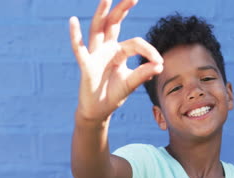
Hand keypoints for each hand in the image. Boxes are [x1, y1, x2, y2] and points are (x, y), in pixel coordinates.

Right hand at [69, 0, 162, 121]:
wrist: (98, 111)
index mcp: (119, 52)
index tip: (160, 63)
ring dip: (101, 13)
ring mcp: (95, 55)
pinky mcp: (86, 65)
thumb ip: (143, 74)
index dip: (148, 51)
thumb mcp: (131, 83)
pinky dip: (75, 35)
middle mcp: (106, 49)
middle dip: (122, 9)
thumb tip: (160, 65)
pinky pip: (79, 49)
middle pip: (114, 24)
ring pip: (97, 29)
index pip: (135, 43)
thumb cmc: (113, 94)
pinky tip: (72, 20)